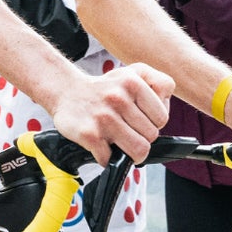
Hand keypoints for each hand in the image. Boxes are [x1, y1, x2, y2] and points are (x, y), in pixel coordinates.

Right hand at [44, 63, 173, 164]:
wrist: (65, 91)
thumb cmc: (104, 88)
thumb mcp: (135, 74)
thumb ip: (160, 84)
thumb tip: (166, 108)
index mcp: (133, 82)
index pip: (162, 118)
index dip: (152, 123)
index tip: (139, 119)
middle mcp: (118, 98)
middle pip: (151, 136)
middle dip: (140, 137)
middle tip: (126, 130)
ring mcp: (104, 117)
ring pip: (138, 150)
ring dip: (129, 151)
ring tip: (118, 142)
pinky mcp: (89, 134)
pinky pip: (111, 158)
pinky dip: (106, 157)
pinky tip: (100, 145)